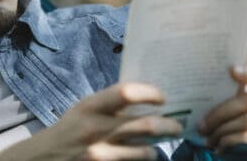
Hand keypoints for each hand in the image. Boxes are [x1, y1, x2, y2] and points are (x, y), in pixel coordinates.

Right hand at [0, 83, 182, 160]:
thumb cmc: (69, 131)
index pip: (127, 93)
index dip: (151, 93)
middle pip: (148, 125)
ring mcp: (100, 155)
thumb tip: (148, 97)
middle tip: (178, 125)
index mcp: (90, 107)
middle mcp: (95, 130)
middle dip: (170, 126)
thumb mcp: (84, 110)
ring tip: (159, 144)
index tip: (163, 98)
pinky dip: (144, 160)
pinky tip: (143, 155)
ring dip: (158, 148)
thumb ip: (110, 104)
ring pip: (147, 151)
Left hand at [198, 66, 246, 148]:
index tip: (232, 69)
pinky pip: (245, 137)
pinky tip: (218, 145)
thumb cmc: (242, 136)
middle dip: (221, 111)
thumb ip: (237, 103)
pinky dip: (228, 140)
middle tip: (201, 124)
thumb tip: (218, 85)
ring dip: (221, 128)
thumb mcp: (243, 117)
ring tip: (207, 137)